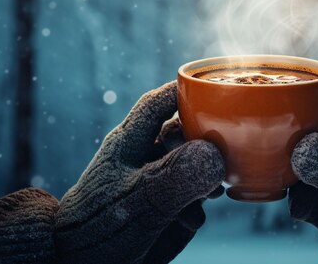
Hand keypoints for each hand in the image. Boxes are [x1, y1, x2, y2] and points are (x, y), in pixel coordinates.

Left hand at [55, 81, 224, 263]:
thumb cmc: (96, 230)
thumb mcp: (138, 201)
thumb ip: (176, 176)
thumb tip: (214, 154)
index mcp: (129, 143)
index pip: (158, 104)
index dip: (184, 91)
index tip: (215, 87)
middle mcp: (142, 157)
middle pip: (182, 130)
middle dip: (204, 139)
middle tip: (220, 155)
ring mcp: (153, 182)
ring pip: (192, 162)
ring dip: (207, 172)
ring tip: (212, 191)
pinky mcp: (162, 206)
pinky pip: (190, 193)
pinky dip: (199, 201)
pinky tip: (197, 213)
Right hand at [288, 83, 317, 263]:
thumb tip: (300, 149)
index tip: (290, 87)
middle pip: (315, 131)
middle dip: (293, 139)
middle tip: (273, 148)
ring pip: (304, 164)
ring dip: (292, 176)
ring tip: (295, 195)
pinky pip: (304, 194)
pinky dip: (297, 200)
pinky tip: (302, 212)